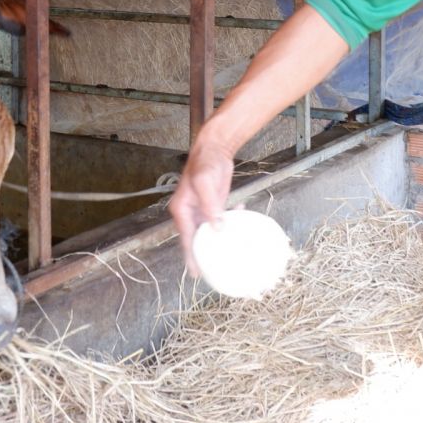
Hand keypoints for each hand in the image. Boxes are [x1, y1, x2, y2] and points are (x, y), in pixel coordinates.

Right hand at [169, 137, 234, 276]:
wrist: (214, 149)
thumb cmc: (205, 163)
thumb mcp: (205, 182)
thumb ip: (210, 204)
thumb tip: (217, 227)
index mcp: (181, 210)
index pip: (186, 239)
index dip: (191, 257)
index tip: (196, 273)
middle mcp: (189, 213)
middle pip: (196, 240)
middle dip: (205, 254)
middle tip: (216, 271)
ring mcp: (201, 210)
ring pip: (210, 232)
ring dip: (220, 240)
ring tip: (232, 253)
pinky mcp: (213, 206)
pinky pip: (220, 220)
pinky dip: (230, 221)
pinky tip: (241, 215)